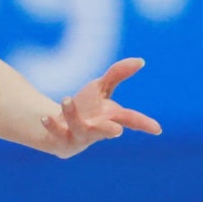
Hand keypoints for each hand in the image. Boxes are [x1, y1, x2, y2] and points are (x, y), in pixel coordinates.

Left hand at [40, 58, 161, 157]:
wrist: (57, 128)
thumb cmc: (85, 108)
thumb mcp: (100, 88)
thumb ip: (117, 74)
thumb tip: (140, 61)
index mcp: (111, 118)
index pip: (131, 120)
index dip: (144, 124)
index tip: (157, 129)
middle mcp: (98, 130)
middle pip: (107, 131)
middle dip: (110, 130)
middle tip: (117, 131)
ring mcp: (80, 137)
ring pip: (80, 129)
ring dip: (73, 115)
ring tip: (66, 99)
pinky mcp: (61, 140)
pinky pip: (56, 133)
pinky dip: (51, 125)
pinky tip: (44, 117)